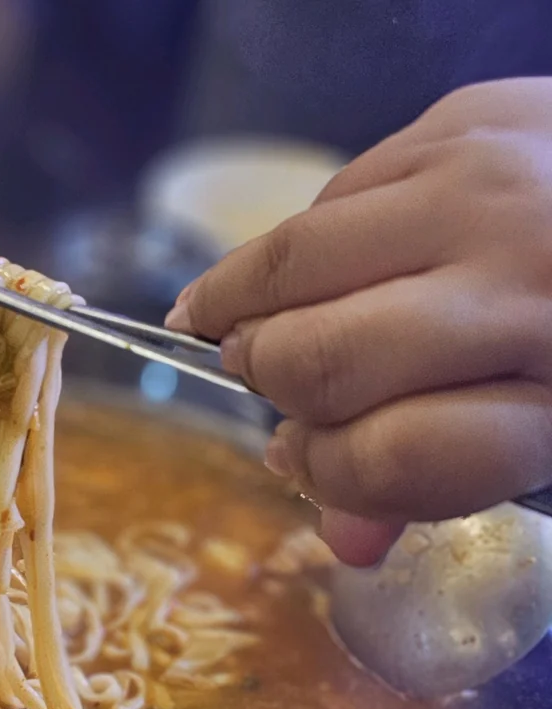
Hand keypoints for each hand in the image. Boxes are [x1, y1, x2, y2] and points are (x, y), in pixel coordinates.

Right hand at [165, 79, 551, 564]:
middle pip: (324, 362)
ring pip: (296, 265)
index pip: (386, 458)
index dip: (322, 473)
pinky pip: (333, 192)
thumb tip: (343, 543)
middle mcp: (525, 287)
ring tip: (232, 318)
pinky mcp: (469, 117)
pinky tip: (318, 260)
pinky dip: (309, 241)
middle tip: (254, 375)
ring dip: (241, 302)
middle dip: (266, 380)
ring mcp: (491, 191)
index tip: (295, 456)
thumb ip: (443, 484)